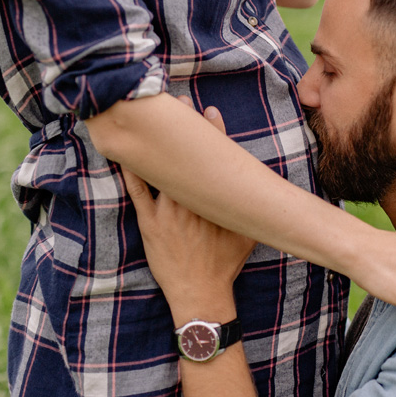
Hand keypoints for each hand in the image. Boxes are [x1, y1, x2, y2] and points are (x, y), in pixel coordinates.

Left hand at [121, 99, 255, 323]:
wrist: (201, 292)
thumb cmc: (225, 264)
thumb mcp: (248, 235)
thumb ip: (254, 211)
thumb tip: (270, 194)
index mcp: (217, 202)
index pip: (215, 160)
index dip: (213, 133)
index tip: (210, 113)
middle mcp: (193, 202)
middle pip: (186, 157)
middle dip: (184, 129)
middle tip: (180, 103)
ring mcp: (169, 210)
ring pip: (161, 168)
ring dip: (157, 143)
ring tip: (153, 118)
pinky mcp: (150, 222)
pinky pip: (137, 190)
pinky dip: (131, 170)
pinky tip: (125, 151)